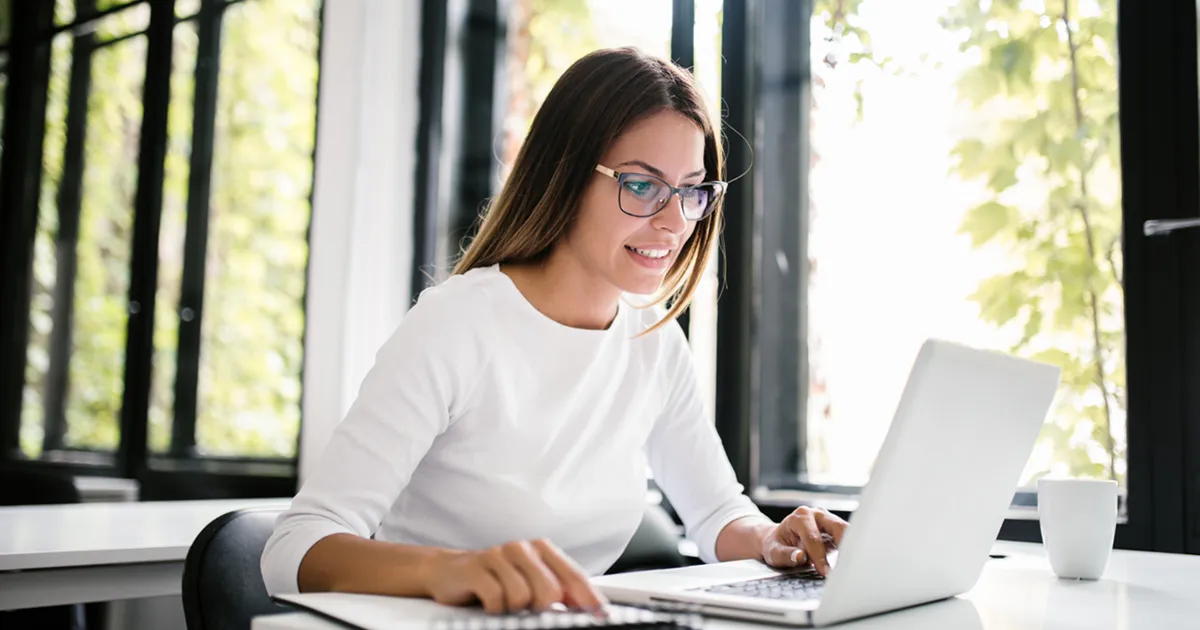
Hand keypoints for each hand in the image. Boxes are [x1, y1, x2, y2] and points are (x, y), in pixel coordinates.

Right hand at [421, 539, 608, 613]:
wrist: (449, 572)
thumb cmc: (496, 579)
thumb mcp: (531, 583)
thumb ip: (559, 591)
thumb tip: (590, 608)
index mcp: (542, 549)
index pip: (573, 576)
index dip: (588, 599)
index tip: (600, 616)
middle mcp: (522, 548)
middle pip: (550, 590)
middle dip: (542, 608)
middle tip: (527, 609)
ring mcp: (498, 554)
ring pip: (523, 597)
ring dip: (513, 609)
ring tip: (504, 603)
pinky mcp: (476, 567)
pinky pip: (496, 598)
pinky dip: (494, 609)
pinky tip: (490, 603)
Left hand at [759, 506, 847, 575]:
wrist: (778, 539)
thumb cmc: (776, 545)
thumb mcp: (773, 552)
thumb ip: (785, 555)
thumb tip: (799, 557)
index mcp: (800, 517)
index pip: (814, 538)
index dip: (820, 557)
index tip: (825, 572)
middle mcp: (817, 514)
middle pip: (838, 528)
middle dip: (844, 547)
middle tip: (846, 567)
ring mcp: (828, 520)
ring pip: (847, 531)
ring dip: (850, 548)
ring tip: (852, 566)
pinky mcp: (836, 529)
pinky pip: (848, 537)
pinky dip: (850, 549)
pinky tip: (851, 563)